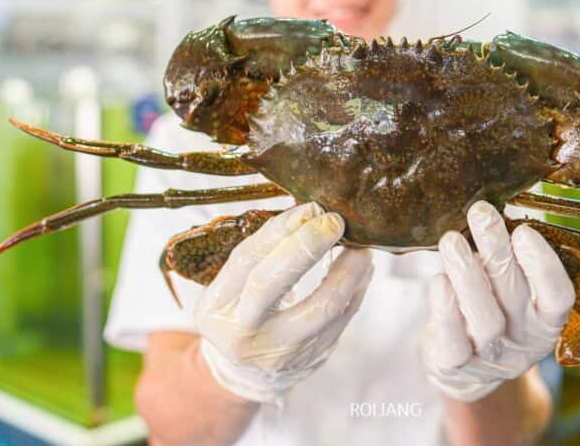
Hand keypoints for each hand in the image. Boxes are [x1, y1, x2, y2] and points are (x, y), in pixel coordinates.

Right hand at [194, 202, 373, 403]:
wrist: (250, 371)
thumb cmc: (244, 311)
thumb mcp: (234, 285)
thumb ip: (263, 252)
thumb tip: (310, 211)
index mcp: (217, 306)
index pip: (246, 260)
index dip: (279, 230)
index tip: (308, 208)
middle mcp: (243, 332)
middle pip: (271, 285)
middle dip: (306, 247)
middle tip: (333, 221)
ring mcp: (279, 350)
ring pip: (319, 307)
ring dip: (346, 271)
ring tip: (360, 246)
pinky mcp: (312, 356)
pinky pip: (342, 318)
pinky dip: (356, 288)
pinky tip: (363, 267)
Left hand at [419, 201, 574, 401]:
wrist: (462, 363)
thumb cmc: (489, 306)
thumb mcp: (508, 285)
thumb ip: (509, 256)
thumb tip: (494, 204)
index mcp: (547, 320)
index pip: (558, 297)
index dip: (544, 265)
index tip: (524, 230)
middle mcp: (525, 342)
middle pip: (515, 297)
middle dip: (498, 251)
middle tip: (481, 212)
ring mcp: (492, 359)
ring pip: (485, 320)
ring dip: (468, 274)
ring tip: (451, 240)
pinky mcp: (457, 367)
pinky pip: (454, 342)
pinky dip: (446, 309)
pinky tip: (438, 281)